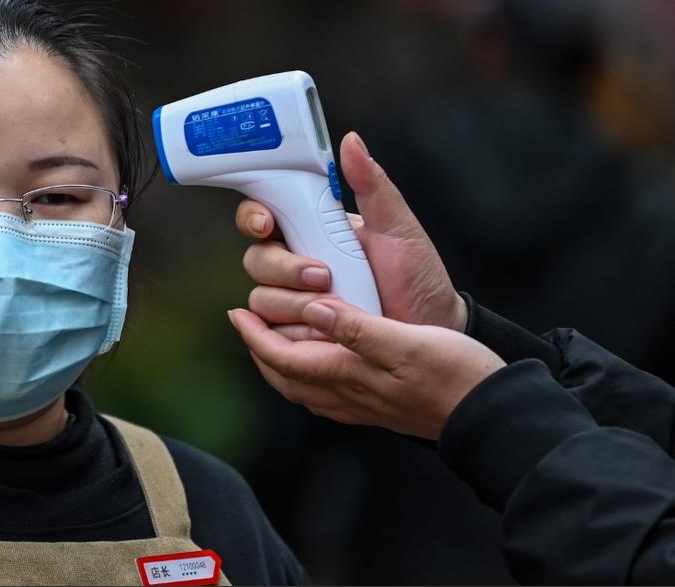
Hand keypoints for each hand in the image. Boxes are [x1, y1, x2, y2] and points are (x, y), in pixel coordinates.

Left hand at [228, 298, 505, 438]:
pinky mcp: (373, 406)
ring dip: (278, 360)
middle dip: (258, 348)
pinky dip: (305, 372)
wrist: (487, 414)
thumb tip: (314, 310)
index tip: (237, 313)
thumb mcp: (407, 342)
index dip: (254, 335)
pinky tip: (315, 359)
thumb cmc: (454, 375)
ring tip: (272, 336)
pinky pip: (321, 392)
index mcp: (346, 374)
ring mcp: (358, 404)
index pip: (282, 356)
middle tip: (247, 322)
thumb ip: (357, 328)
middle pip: (283, 374)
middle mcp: (345, 393)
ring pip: (300, 385)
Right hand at [235, 132, 467, 332]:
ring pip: (261, 300)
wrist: (430, 330)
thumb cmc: (417, 279)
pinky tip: (325, 332)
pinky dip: (296, 333)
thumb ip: (371, 186)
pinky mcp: (297, 337)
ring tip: (338, 308)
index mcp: (312, 231)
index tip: (267, 224)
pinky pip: (273, 335)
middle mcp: (295, 266)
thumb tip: (351, 142)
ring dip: (296, 304)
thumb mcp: (399, 228)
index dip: (254, 217)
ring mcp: (294, 303)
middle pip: (256, 260)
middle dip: (284, 269)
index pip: (263, 215)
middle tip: (325, 275)